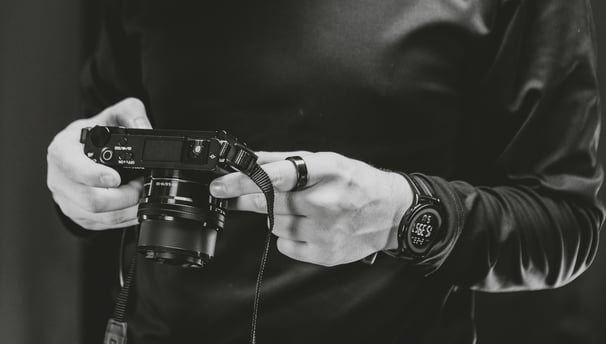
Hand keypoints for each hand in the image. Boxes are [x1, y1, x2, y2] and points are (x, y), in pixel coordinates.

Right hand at [47, 98, 151, 229]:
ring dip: (129, 209)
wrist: (83, 152)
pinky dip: (126, 218)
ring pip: (102, 217)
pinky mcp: (79, 216)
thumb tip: (144, 129)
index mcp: (62, 151)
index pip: (72, 168)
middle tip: (141, 186)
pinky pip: (105, 225)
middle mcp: (60, 178)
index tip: (115, 178)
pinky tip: (134, 205)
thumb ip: (131, 113)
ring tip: (142, 194)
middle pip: (91, 200)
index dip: (94, 175)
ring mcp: (67, 201)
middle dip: (125, 197)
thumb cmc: (95, 135)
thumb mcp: (111, 115)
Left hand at [210, 152, 412, 265]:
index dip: (243, 180)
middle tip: (230, 194)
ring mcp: (325, 231)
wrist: (391, 213)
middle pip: (269, 203)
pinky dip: (286, 236)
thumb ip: (287, 160)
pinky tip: (304, 226)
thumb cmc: (358, 183)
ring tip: (295, 207)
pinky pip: (285, 245)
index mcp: (327, 172)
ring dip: (273, 215)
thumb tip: (252, 159)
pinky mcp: (324, 253)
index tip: (220, 185)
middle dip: (246, 198)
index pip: (276, 177)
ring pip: (274, 224)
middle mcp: (326, 202)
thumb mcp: (328, 161)